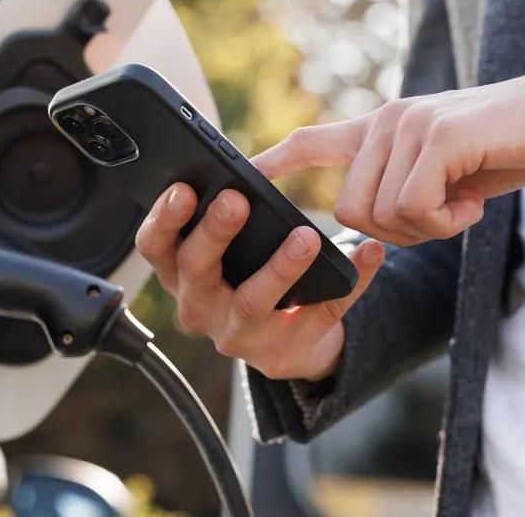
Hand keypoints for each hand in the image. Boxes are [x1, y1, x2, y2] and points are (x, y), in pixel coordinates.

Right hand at [135, 183, 384, 380]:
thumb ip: (225, 215)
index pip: (155, 247)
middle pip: (198, 270)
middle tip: (237, 200)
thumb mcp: (226, 251)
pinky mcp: (281, 354)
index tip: (184, 189)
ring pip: (253, 302)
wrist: (290, 341)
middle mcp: (199, 308)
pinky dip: (350, 283)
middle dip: (215, 233)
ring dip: (281, 266)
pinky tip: (369, 252)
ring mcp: (238, 337)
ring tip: (307, 236)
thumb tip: (245, 170)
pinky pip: (320, 314)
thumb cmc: (252, 274)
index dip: (164, 218)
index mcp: (180, 274)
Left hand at [252, 72, 524, 245]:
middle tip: (444, 215)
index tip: (243, 177)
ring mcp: (409, 125)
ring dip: (428, 227)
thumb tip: (371, 229)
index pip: (314, 142)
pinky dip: (446, 221)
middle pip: (353, 210)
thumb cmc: (509, 149)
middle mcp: (387, 121)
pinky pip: (415, 207)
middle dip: (396, 233)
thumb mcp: (447, 174)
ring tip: (463, 201)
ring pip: (384, 214)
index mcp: (383, 129)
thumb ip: (405, 189)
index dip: (276, 163)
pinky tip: (473, 202)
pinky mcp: (437, 137)